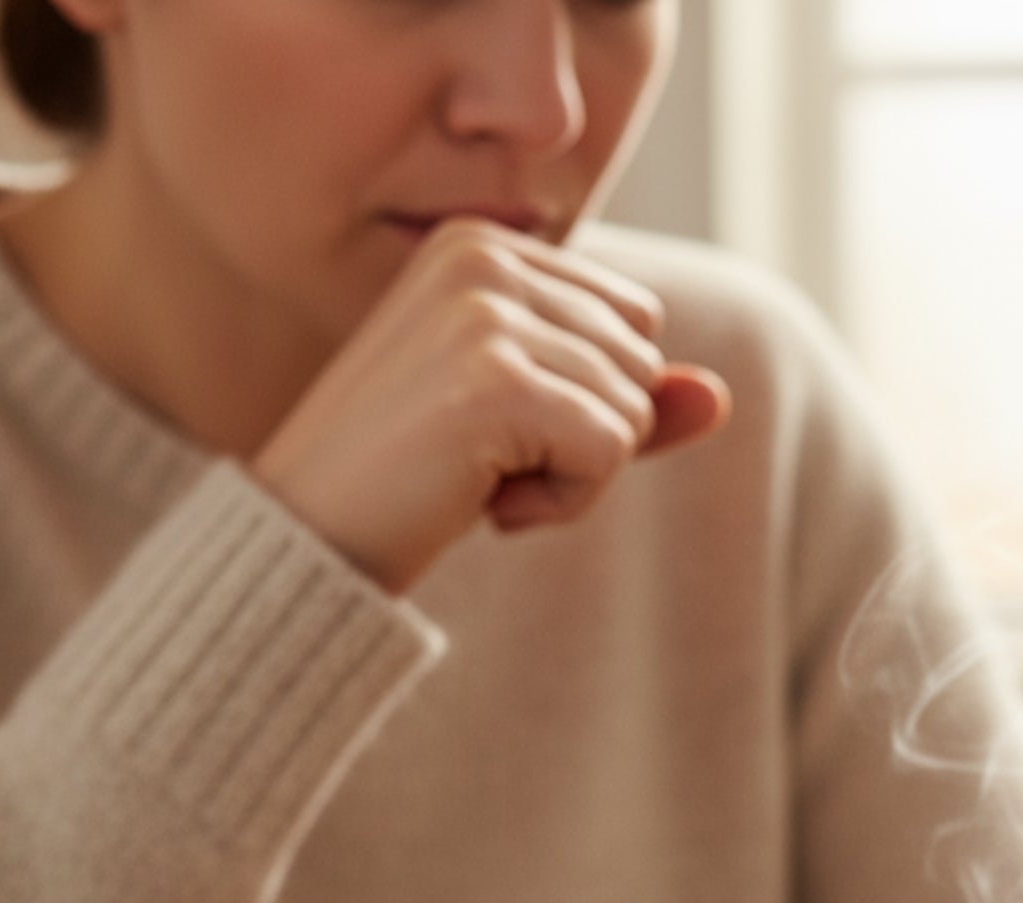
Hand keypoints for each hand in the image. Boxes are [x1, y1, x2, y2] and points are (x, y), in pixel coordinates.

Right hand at [253, 219, 730, 591]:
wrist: (304, 537)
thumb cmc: (404, 482)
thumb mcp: (523, 428)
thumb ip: (621, 401)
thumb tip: (718, 396)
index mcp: (481, 244)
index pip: (633, 321)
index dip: (586, 400)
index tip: (492, 424)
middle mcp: (483, 259)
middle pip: (642, 361)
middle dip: (586, 437)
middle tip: (483, 461)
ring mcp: (487, 317)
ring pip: (633, 410)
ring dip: (573, 476)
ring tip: (476, 479)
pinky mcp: (499, 384)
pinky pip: (610, 454)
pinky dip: (564, 503)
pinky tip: (486, 504)